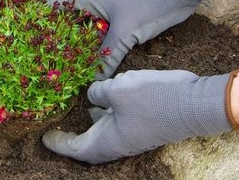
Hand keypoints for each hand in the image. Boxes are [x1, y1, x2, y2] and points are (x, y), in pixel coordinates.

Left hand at [42, 70, 236, 163]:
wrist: (194, 104)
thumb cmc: (152, 98)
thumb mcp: (117, 89)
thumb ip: (98, 93)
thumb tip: (91, 96)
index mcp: (108, 140)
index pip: (76, 148)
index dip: (58, 143)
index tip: (44, 138)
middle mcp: (119, 142)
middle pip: (89, 144)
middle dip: (72, 136)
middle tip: (58, 125)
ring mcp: (133, 135)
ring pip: (104, 132)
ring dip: (90, 124)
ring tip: (77, 109)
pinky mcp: (144, 125)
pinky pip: (118, 123)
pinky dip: (106, 114)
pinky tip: (103, 98)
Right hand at [49, 0, 211, 78]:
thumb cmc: (148, 3)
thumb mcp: (125, 33)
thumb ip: (107, 56)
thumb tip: (94, 80)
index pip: (54, 5)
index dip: (44, 22)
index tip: (37, 43)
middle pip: (68, 17)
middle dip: (60, 36)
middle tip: (51, 58)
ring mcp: (106, 4)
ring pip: (84, 24)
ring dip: (79, 40)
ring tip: (68, 62)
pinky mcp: (118, 13)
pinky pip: (100, 28)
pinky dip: (95, 40)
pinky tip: (93, 58)